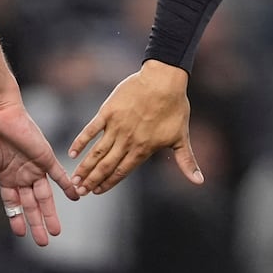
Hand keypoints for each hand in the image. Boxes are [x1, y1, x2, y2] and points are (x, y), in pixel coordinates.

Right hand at [0, 98, 78, 246]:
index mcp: (5, 176)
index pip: (13, 203)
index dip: (17, 218)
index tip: (21, 234)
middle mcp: (21, 174)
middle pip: (31, 204)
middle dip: (37, 223)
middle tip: (44, 242)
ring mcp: (34, 166)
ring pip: (45, 196)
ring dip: (50, 213)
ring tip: (55, 231)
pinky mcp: (44, 156)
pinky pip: (59, 173)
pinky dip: (67, 185)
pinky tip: (75, 196)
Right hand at [69, 60, 202, 193]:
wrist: (163, 80)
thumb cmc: (175, 107)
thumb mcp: (181, 137)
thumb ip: (187, 162)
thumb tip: (200, 181)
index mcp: (143, 149)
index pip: (121, 172)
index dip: (108, 184)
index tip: (96, 192)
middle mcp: (127, 141)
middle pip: (105, 166)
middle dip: (91, 180)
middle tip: (78, 192)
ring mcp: (116, 126)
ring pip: (96, 152)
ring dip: (84, 167)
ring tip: (74, 179)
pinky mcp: (108, 112)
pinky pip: (91, 130)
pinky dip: (80, 142)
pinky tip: (72, 153)